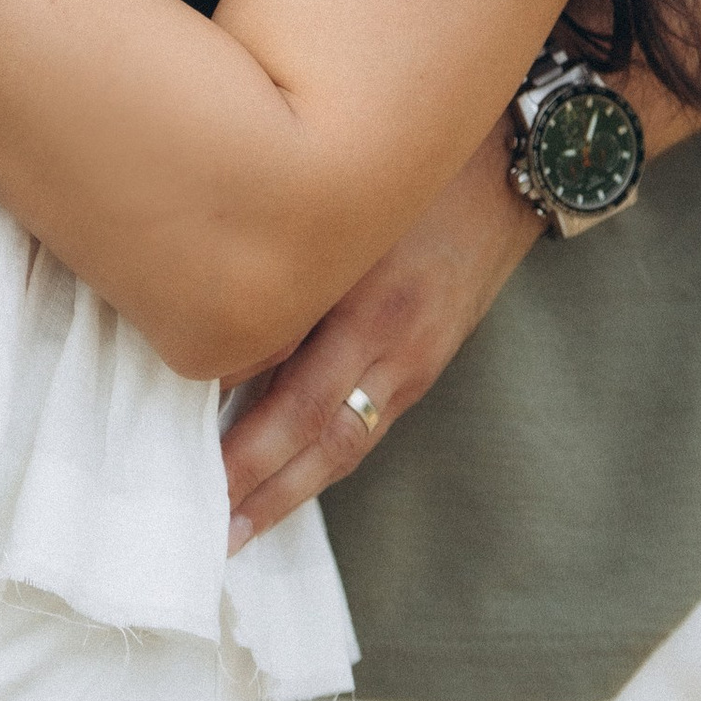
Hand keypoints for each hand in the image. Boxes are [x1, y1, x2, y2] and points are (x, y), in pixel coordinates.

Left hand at [221, 124, 539, 543]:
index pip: (299, 401)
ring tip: (239, 528)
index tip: (191, 475)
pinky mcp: (427, 363)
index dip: (246, 448)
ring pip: (349, 443)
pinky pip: (368, 424)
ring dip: (293, 490)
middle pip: (324, 441)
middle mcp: (400, 347)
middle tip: (210, 533)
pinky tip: (285, 475)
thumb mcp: (346, 209)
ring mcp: (418, 361)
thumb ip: (288, 265)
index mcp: (373, 308)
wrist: (510, 166)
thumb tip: (204, 315)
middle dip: (265, 491)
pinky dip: (324, 458)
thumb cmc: (410, 172)